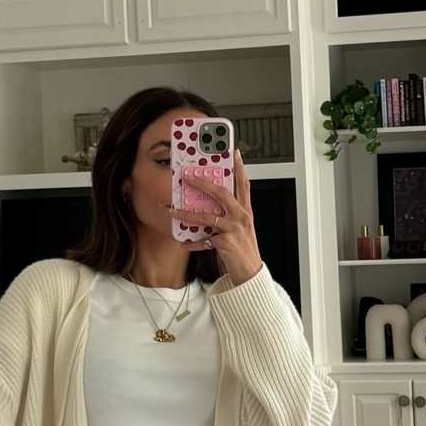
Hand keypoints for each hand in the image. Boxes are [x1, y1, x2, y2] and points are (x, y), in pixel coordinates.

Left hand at [169, 150, 263, 285]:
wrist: (250, 272)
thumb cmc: (243, 249)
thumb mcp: (241, 228)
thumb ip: (229, 214)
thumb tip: (210, 204)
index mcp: (245, 211)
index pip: (244, 184)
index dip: (239, 168)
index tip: (234, 153)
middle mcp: (241, 217)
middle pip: (222, 193)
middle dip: (203, 183)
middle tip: (189, 177)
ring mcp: (234, 229)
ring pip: (208, 216)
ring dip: (188, 214)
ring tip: (174, 211)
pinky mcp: (226, 243)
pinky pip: (204, 240)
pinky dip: (193, 243)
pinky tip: (184, 243)